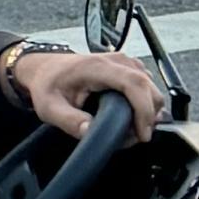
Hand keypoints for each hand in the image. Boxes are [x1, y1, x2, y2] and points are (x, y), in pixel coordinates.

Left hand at [6, 44, 160, 143]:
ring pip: (152, 90)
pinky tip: (127, 118)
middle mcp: (117, 61)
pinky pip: (148, 89)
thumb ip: (69, 121)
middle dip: (148, 117)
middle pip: (150, 89)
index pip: (135, 84)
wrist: (45, 68)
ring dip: (147, 113)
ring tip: (126, 130)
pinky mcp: (129, 69)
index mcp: (98, 67)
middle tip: (130, 138)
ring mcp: (126, 63)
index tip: (142, 134)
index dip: (145, 110)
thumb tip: (90, 132)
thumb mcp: (49, 107)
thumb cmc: (48, 85)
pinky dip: (144, 106)